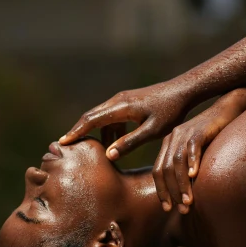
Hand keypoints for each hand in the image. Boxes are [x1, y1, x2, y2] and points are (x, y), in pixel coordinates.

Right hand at [60, 80, 191, 158]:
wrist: (183, 91)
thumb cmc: (171, 112)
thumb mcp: (152, 131)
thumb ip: (130, 142)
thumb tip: (109, 155)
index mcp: (121, 107)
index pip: (91, 120)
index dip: (76, 132)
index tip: (62, 142)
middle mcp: (117, 100)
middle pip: (91, 116)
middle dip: (79, 132)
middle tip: (66, 146)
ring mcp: (122, 99)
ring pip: (101, 117)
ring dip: (95, 133)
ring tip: (92, 151)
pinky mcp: (128, 102)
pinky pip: (111, 116)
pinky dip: (107, 130)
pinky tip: (113, 144)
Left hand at [153, 88, 245, 212]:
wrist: (228, 111)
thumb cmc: (214, 136)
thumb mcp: (196, 153)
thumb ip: (188, 169)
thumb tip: (186, 195)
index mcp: (168, 145)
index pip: (158, 171)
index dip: (161, 191)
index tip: (167, 208)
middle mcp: (172, 138)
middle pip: (164, 169)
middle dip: (171, 192)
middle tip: (181, 209)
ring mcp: (184, 133)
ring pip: (176, 162)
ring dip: (181, 184)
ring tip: (188, 200)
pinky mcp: (199, 129)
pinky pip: (192, 147)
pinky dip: (192, 162)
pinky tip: (195, 175)